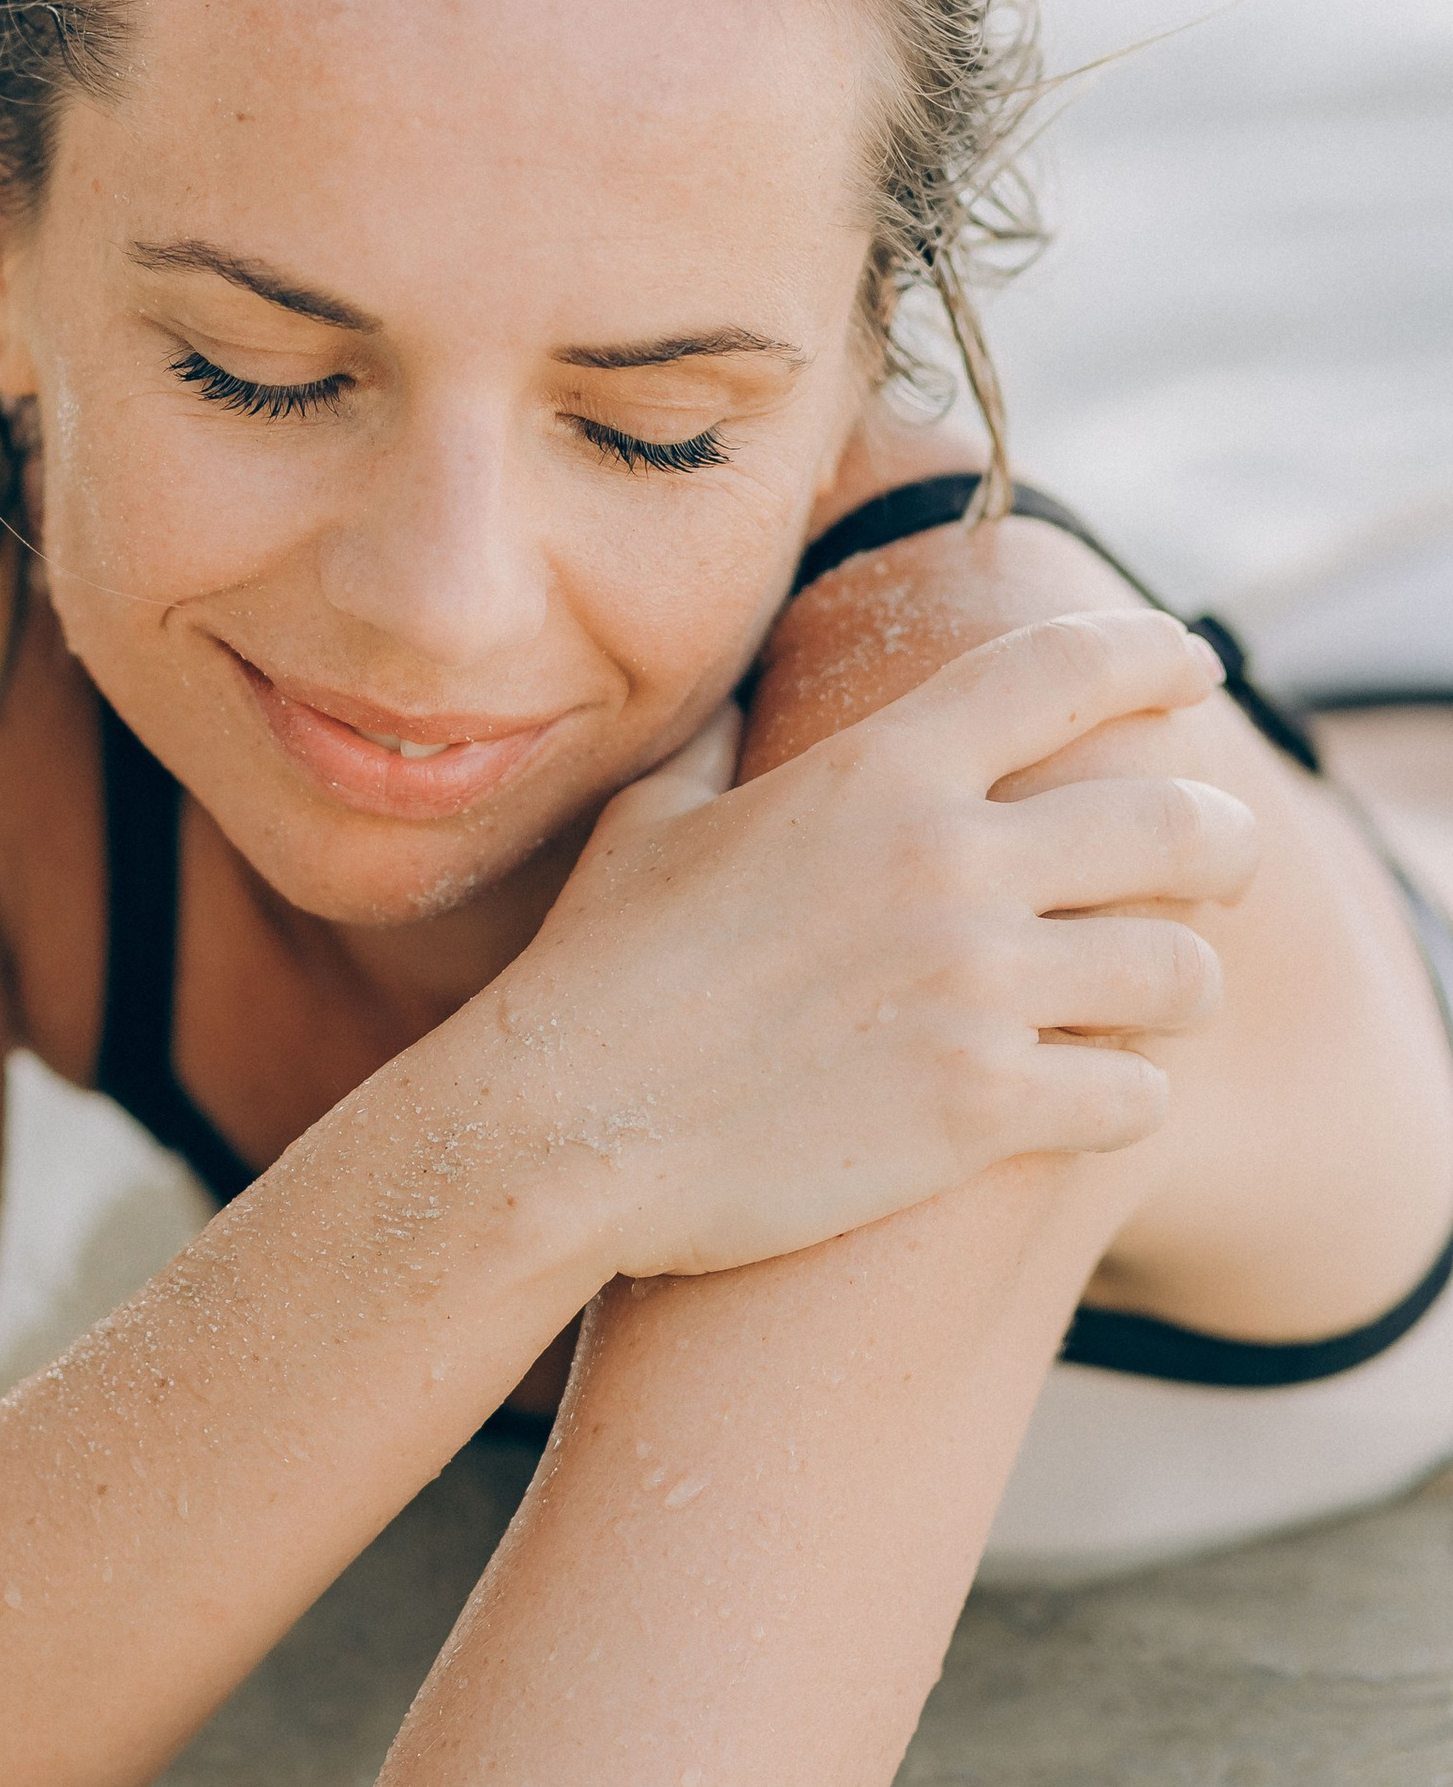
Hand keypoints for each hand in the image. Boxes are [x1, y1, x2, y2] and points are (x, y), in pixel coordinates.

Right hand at [496, 607, 1255, 1280]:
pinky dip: (1130, 1096)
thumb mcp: (650, 822)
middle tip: (1222, 864)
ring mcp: (972, 991)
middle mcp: (947, 865)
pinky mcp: (981, 1110)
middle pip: (1176, 823)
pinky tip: (1097, 1098)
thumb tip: (737, 698)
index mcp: (877, 774)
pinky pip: (1138, 1095)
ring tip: (1160, 998)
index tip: (1194, 667)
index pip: (1065, 671)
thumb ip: (722, 747)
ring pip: (1181, 970)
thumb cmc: (595, 974)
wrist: (562, 1129)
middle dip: (1224, 842)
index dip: (1153, 657)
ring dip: (1182, 984)